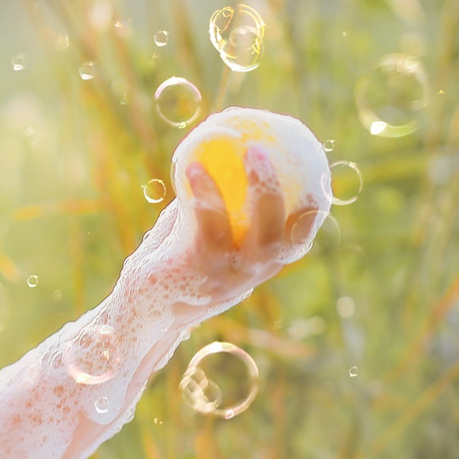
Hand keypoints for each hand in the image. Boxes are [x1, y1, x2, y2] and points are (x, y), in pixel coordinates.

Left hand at [128, 145, 322, 318]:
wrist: (139, 310)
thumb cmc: (168, 262)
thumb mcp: (196, 233)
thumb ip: (213, 205)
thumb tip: (219, 153)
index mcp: (256, 267)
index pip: (295, 242)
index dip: (312, 213)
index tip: (318, 177)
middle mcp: (248, 276)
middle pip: (282, 238)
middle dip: (283, 194)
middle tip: (268, 151)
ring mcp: (226, 278)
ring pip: (260, 236)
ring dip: (261, 188)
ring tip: (249, 149)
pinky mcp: (197, 274)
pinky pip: (208, 225)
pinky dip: (205, 191)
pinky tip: (192, 165)